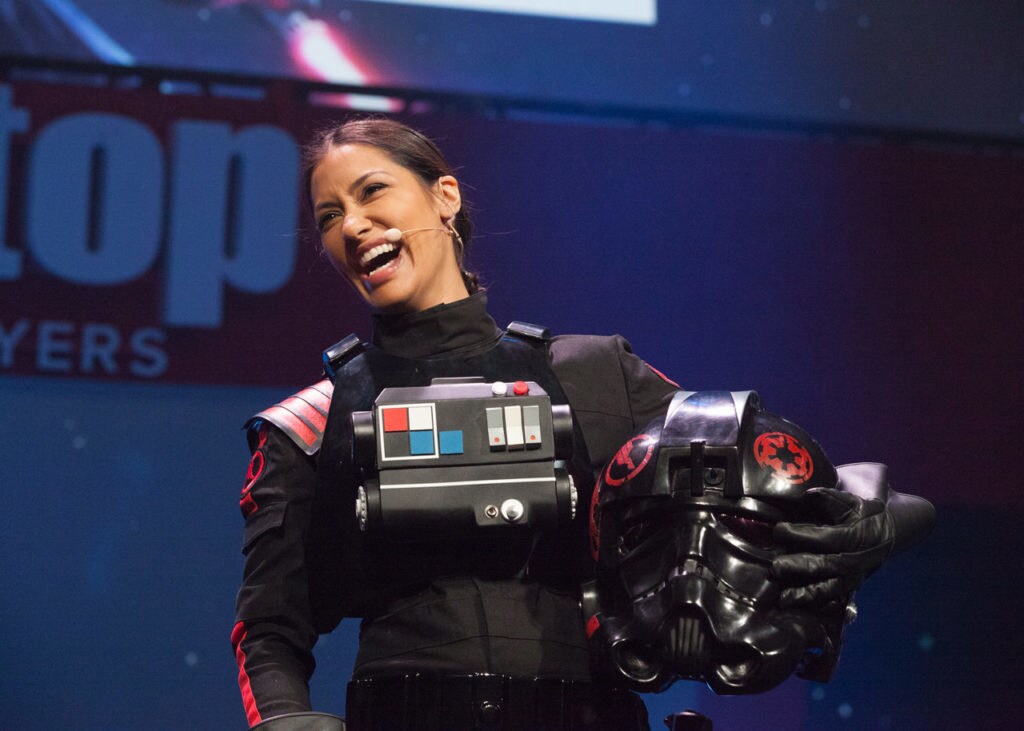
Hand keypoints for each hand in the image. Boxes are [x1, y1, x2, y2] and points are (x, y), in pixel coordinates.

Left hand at [770, 487, 894, 608]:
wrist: (889, 535)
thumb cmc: (863, 515)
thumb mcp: (850, 501)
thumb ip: (827, 498)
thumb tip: (805, 496)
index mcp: (854, 535)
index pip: (826, 537)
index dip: (801, 535)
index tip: (779, 530)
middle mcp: (855, 559)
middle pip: (826, 565)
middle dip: (799, 567)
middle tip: (775, 567)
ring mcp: (854, 576)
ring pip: (831, 588)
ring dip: (807, 594)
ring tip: (784, 599)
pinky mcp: (852, 587)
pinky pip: (835, 600)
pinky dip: (818, 605)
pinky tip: (799, 608)